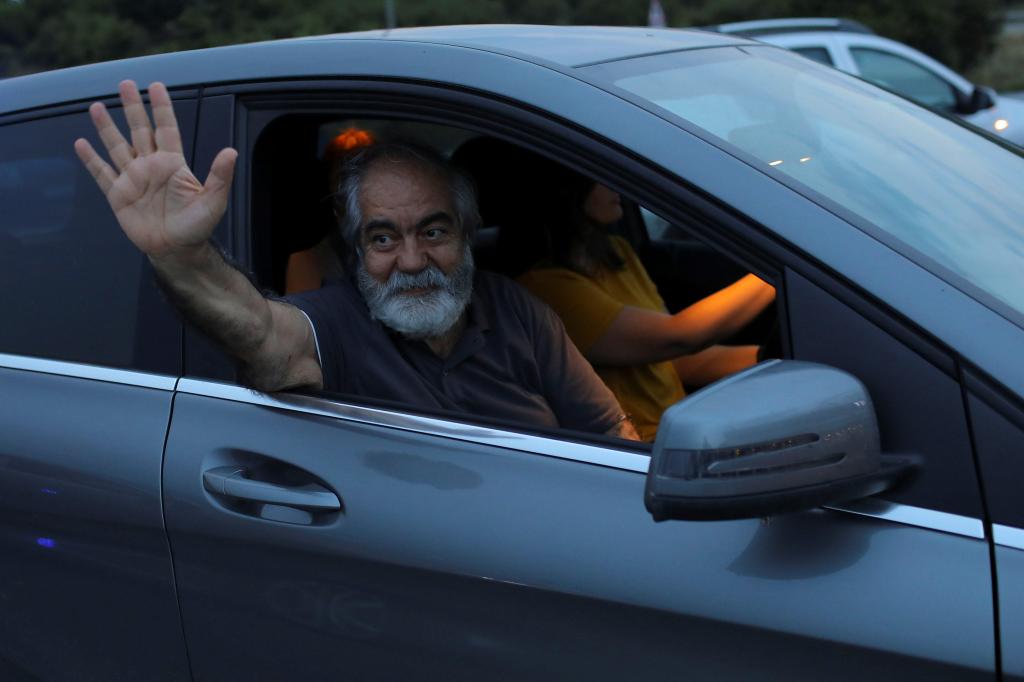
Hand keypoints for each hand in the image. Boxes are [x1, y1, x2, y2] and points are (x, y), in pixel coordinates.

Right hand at [74, 80, 237, 258]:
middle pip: (139, 130)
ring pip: (117, 147)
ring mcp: (133, 179)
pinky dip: (91, 160)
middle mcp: (151, 166)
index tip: (156, 86)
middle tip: (125, 83)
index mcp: (173, 164)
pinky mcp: (118, 195)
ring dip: (107, 127)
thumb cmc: (197, 226)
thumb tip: (232, 151)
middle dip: (132, 107)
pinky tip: (81, 143)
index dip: (161, 108)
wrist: (176, 250)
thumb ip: (220, 176)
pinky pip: (102, 174)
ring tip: (97, 106)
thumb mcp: (213, 200)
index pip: (166, 129)